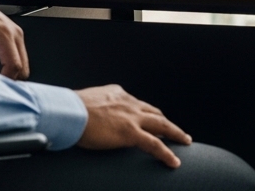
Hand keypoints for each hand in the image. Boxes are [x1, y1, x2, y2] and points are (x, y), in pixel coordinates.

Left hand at [0, 0, 28, 79]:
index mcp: (3, 34)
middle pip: (23, 67)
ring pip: (23, 63)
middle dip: (10, 79)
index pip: (14, 65)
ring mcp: (17, 34)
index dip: (5, 80)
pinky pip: (19, 56)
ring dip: (11, 73)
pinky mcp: (14, 36)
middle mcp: (15, 33)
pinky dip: (11, 66)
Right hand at [76, 85, 191, 166]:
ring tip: (185, 141)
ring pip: (162, 125)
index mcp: (117, 94)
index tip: (149, 119)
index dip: (145, 113)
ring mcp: (132, 117)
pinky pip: (155, 144)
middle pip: (154, 112)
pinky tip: (174, 162)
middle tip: (175, 130)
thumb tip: (86, 116)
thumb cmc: (68, 110)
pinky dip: (167, 153)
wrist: (68, 112)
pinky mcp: (131, 132)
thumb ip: (92, 108)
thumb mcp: (84, 103)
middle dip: (165, 121)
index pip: (137, 104)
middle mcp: (128, 102)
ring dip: (176, 133)